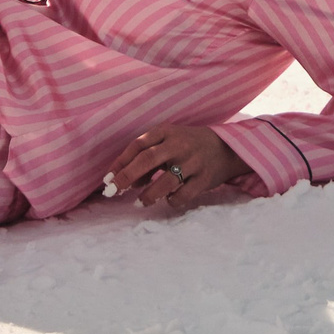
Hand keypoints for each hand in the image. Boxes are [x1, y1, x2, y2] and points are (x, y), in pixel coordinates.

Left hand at [106, 124, 251, 207]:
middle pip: (147, 160)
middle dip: (127, 177)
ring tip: (142, 201)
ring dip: (149, 195)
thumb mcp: (167, 144)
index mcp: (166, 132)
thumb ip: (147, 160)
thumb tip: (126, 183)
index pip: (138, 145)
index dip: (120, 163)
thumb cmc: (188, 146)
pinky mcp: (205, 178)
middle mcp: (178, 144)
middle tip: (113, 192)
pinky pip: (183, 195)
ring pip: (165, 182)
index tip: (108, 180)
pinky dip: (172, 200)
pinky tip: (169, 199)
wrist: (225, 148)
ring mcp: (193, 161)